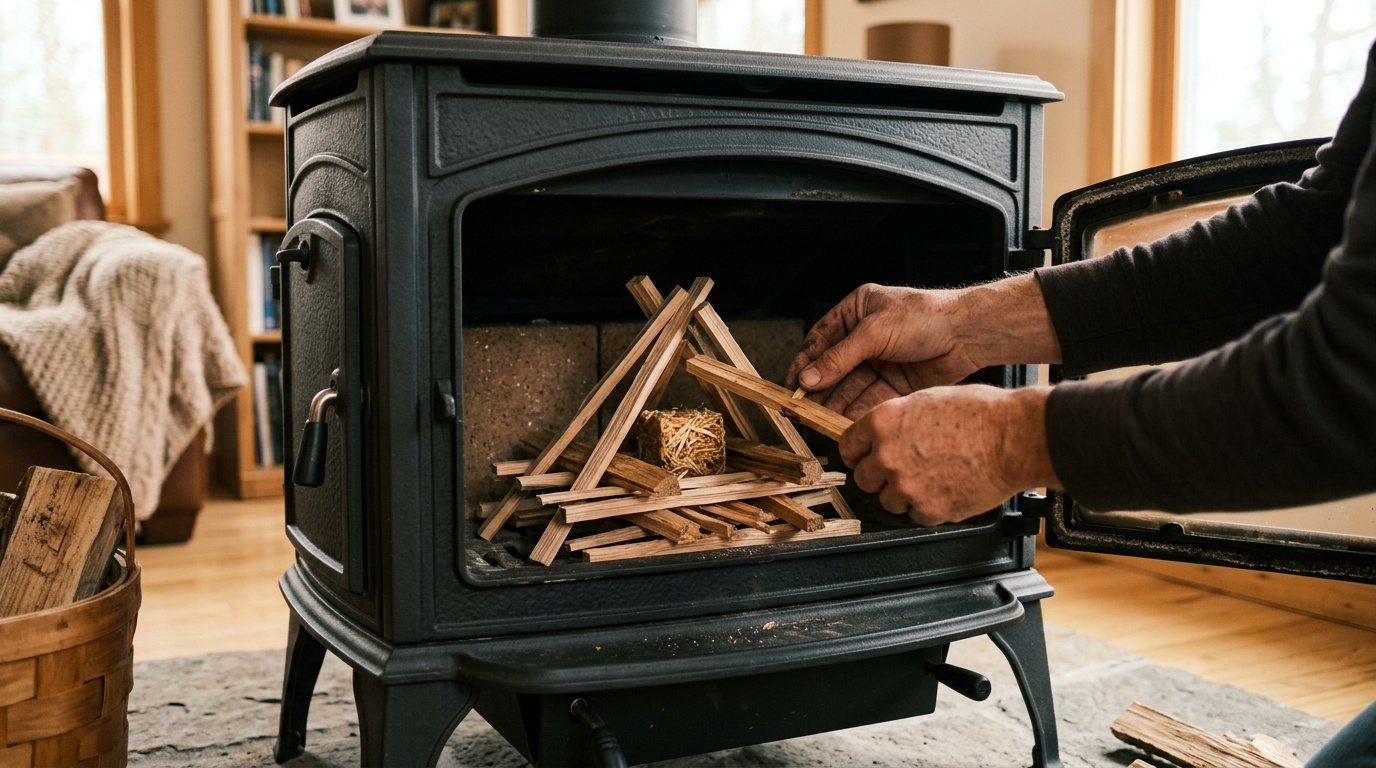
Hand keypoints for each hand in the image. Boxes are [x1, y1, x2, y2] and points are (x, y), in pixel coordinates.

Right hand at [784, 284, 977, 419]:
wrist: (967, 334)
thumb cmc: (924, 317)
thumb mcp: (874, 333)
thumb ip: (839, 357)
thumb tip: (807, 377)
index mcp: (855, 313)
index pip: (819, 341)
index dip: (804, 364)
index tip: (791, 385)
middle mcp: (864, 338)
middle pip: (833, 369)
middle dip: (819, 389)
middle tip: (803, 410)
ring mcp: (878, 362)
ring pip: (849, 387)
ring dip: (835, 404)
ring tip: (821, 421)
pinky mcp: (893, 383)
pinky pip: (868, 399)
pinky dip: (856, 411)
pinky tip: (845, 423)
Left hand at [840, 384, 1059, 525]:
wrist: (1014, 438)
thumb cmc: (981, 414)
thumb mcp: (927, 400)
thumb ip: (897, 420)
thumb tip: (882, 434)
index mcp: (883, 423)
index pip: (848, 446)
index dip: (858, 453)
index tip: (864, 458)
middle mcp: (887, 455)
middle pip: (863, 479)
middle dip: (880, 476)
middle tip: (904, 470)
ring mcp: (906, 486)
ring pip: (888, 501)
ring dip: (904, 494)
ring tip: (932, 479)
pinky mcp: (928, 509)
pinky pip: (915, 515)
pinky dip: (928, 507)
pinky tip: (947, 489)